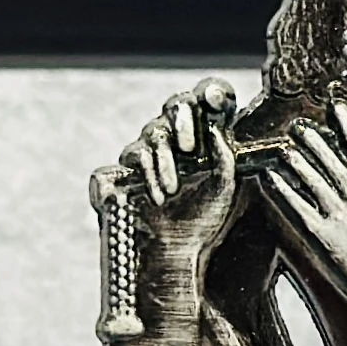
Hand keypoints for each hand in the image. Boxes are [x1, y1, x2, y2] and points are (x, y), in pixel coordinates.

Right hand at [90, 77, 239, 258]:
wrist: (176, 252)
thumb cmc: (202, 221)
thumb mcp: (224, 189)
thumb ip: (224, 157)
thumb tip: (216, 126)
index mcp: (200, 137)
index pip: (203, 102)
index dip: (209, 93)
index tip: (215, 102)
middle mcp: (173, 139)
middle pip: (174, 104)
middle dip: (182, 121)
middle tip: (190, 147)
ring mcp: (146, 153)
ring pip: (151, 134)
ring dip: (163, 162)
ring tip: (173, 190)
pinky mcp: (122, 170)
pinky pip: (130, 157)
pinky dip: (144, 175)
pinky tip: (158, 196)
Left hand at [263, 103, 346, 290]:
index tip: (337, 109)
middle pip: (334, 164)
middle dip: (316, 143)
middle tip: (300, 128)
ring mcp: (340, 219)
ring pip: (315, 181)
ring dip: (298, 162)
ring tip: (285, 149)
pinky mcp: (322, 235)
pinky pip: (298, 206)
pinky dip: (282, 190)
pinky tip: (270, 178)